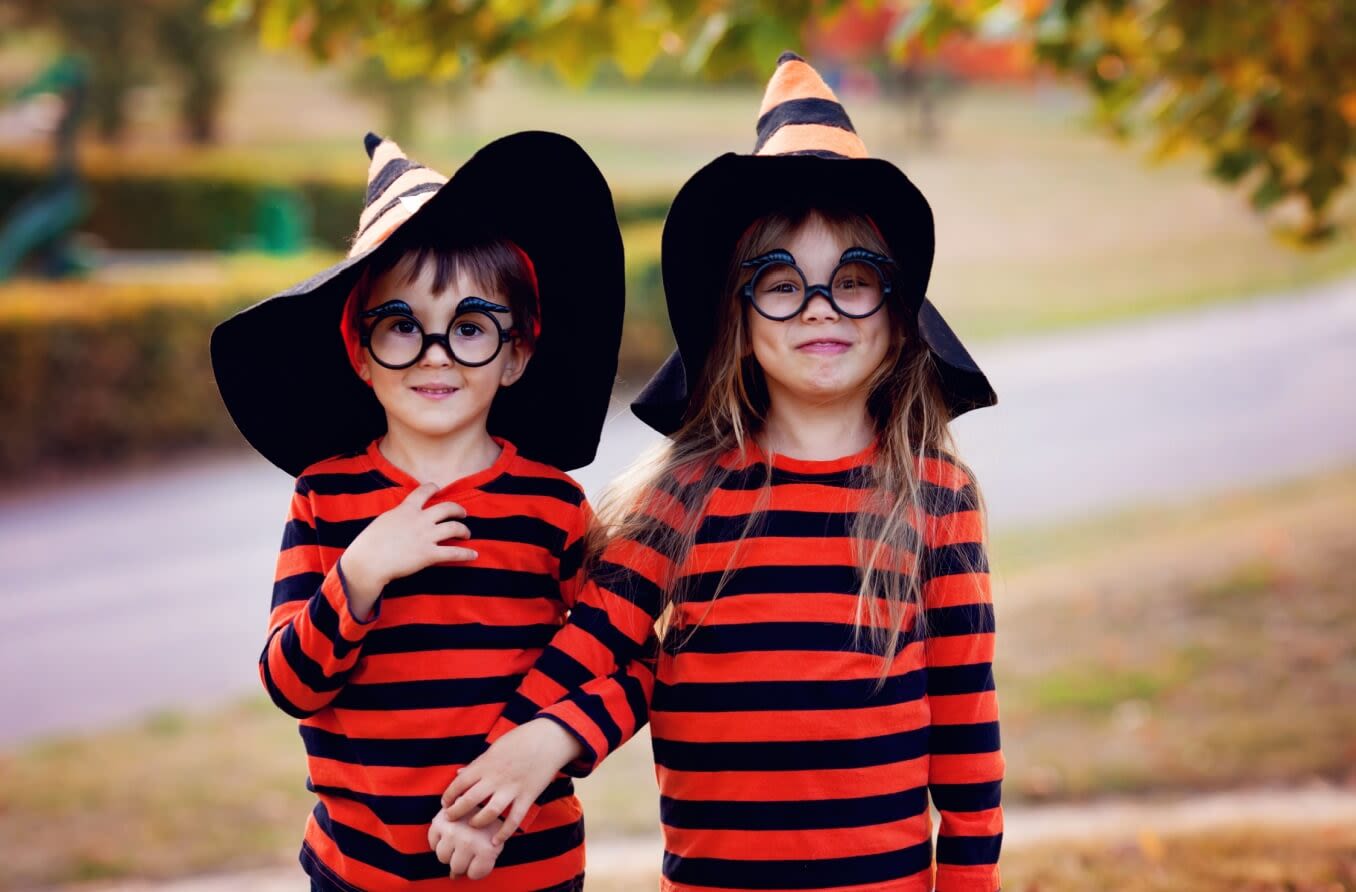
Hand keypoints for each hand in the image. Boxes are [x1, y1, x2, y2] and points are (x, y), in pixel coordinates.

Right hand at [340, 482, 475, 619]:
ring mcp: (426, 536)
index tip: (438, 488)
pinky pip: (453, 553)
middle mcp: (420, 520)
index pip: (424, 491)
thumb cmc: (369, 543)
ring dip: (464, 530)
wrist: (368, 561)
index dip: (433, 488)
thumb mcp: (384, 520)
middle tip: (463, 514)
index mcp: (406, 509)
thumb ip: (398, 516)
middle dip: (458, 510)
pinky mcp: (429, 554)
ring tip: (467, 534)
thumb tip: (403, 518)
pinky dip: (466, 554)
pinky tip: (473, 554)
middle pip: (447, 508)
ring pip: (455, 528)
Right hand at [427, 808, 502, 879]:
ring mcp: (453, 832)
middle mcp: (468, 842)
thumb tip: (453, 876)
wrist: (489, 791)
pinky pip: (432, 841)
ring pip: (442, 856)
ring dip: (449, 851)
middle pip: (456, 867)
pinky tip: (448, 832)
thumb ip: (479, 862)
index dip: (476, 867)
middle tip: (469, 848)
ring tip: (458, 839)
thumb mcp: (494, 842)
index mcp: (487, 850)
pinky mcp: (440, 821)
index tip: (481, 857)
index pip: (474, 873)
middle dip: (462, 860)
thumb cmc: (492, 822)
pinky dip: (438, 840)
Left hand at [441, 718, 584, 843]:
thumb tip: (459, 774)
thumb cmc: (521, 739)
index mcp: (486, 763)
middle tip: (451, 819)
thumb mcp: (495, 747)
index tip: (445, 803)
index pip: (460, 783)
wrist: (549, 739)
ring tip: (472, 824)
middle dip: (456, 812)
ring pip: (490, 812)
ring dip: (477, 821)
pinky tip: (496, 841)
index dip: (449, 795)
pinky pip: (514, 819)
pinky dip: (504, 832)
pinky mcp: (528, 796)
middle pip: (470, 799)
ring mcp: (512, 788)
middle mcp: (496, 777)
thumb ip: (477, 763)